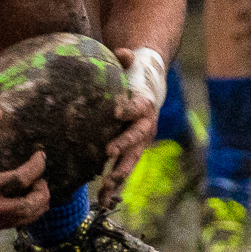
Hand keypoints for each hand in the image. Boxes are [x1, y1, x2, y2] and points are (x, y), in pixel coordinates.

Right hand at [0, 116, 49, 231]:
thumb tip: (0, 111)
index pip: (22, 179)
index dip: (37, 167)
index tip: (41, 155)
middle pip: (30, 207)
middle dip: (42, 192)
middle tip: (42, 178)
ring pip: (22, 220)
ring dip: (34, 206)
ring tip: (34, 188)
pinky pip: (9, 225)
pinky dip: (22, 215)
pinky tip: (18, 201)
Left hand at [98, 47, 160, 207]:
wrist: (147, 93)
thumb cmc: (132, 77)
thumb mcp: (130, 65)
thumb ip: (125, 59)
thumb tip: (122, 51)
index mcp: (144, 105)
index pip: (136, 108)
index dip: (127, 110)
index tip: (115, 112)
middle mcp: (145, 127)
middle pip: (136, 139)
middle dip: (123, 147)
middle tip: (108, 153)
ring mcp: (139, 143)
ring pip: (130, 161)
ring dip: (119, 174)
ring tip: (107, 188)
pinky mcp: (131, 153)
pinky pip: (123, 171)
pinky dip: (114, 185)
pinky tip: (102, 200)